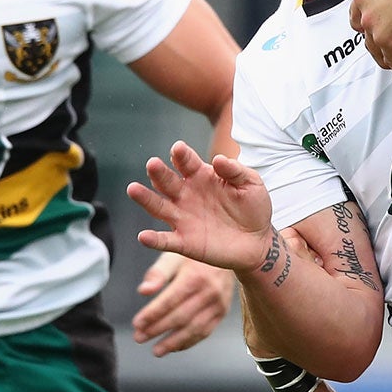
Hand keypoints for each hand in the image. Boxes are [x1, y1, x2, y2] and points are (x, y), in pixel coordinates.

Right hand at [128, 140, 275, 273]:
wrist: (258, 241)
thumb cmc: (254, 208)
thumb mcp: (252, 184)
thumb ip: (236, 171)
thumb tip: (219, 159)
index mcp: (201, 176)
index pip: (186, 162)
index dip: (181, 155)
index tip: (178, 149)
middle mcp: (186, 195)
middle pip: (167, 181)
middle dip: (159, 172)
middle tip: (152, 164)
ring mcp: (183, 218)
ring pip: (159, 206)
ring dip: (145, 198)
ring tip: (133, 189)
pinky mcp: (184, 242)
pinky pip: (165, 241)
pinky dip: (153, 239)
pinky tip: (143, 236)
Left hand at [132, 249, 234, 355]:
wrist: (227, 253)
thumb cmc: (194, 255)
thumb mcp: (175, 256)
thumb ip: (158, 273)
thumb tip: (143, 291)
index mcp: (195, 277)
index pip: (170, 300)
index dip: (152, 314)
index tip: (137, 324)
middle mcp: (209, 292)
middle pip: (180, 317)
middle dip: (158, 330)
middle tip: (139, 338)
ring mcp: (218, 304)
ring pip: (194, 329)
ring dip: (173, 342)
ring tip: (156, 350)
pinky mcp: (222, 312)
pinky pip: (205, 331)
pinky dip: (188, 342)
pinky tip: (174, 347)